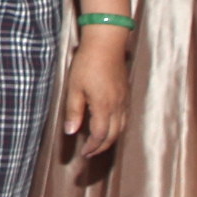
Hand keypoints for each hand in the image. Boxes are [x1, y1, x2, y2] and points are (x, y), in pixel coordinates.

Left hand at [61, 25, 132, 160]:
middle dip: (102, 147)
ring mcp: (124, 100)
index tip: (83, 154)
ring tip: (99, 143)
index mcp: (104, 106)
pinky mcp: (126, 93)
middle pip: (114, 135)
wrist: (106, 42)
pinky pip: (125, 117)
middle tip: (90, 153)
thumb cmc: (87, 63)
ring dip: (111, 138)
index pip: (100, 135)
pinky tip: (110, 125)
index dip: (92, 147)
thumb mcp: (74, 88)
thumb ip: (73, 112)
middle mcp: (118, 106)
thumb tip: (70, 132)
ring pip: (122, 127)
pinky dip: (118, 127)